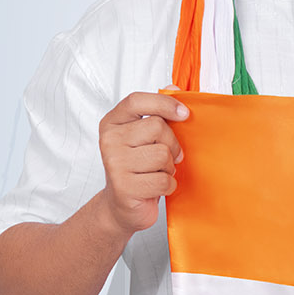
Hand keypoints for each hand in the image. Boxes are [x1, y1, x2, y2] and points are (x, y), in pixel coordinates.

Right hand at [95, 87, 188, 235]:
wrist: (121, 206)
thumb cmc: (138, 168)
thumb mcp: (145, 138)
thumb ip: (158, 113)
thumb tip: (175, 88)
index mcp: (113, 122)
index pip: (137, 101)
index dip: (164, 103)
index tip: (184, 114)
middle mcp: (109, 140)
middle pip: (157, 127)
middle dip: (171, 144)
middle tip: (167, 157)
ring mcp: (114, 164)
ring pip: (162, 155)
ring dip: (169, 167)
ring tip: (157, 173)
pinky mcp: (124, 187)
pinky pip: (163, 180)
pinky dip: (168, 186)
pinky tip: (155, 187)